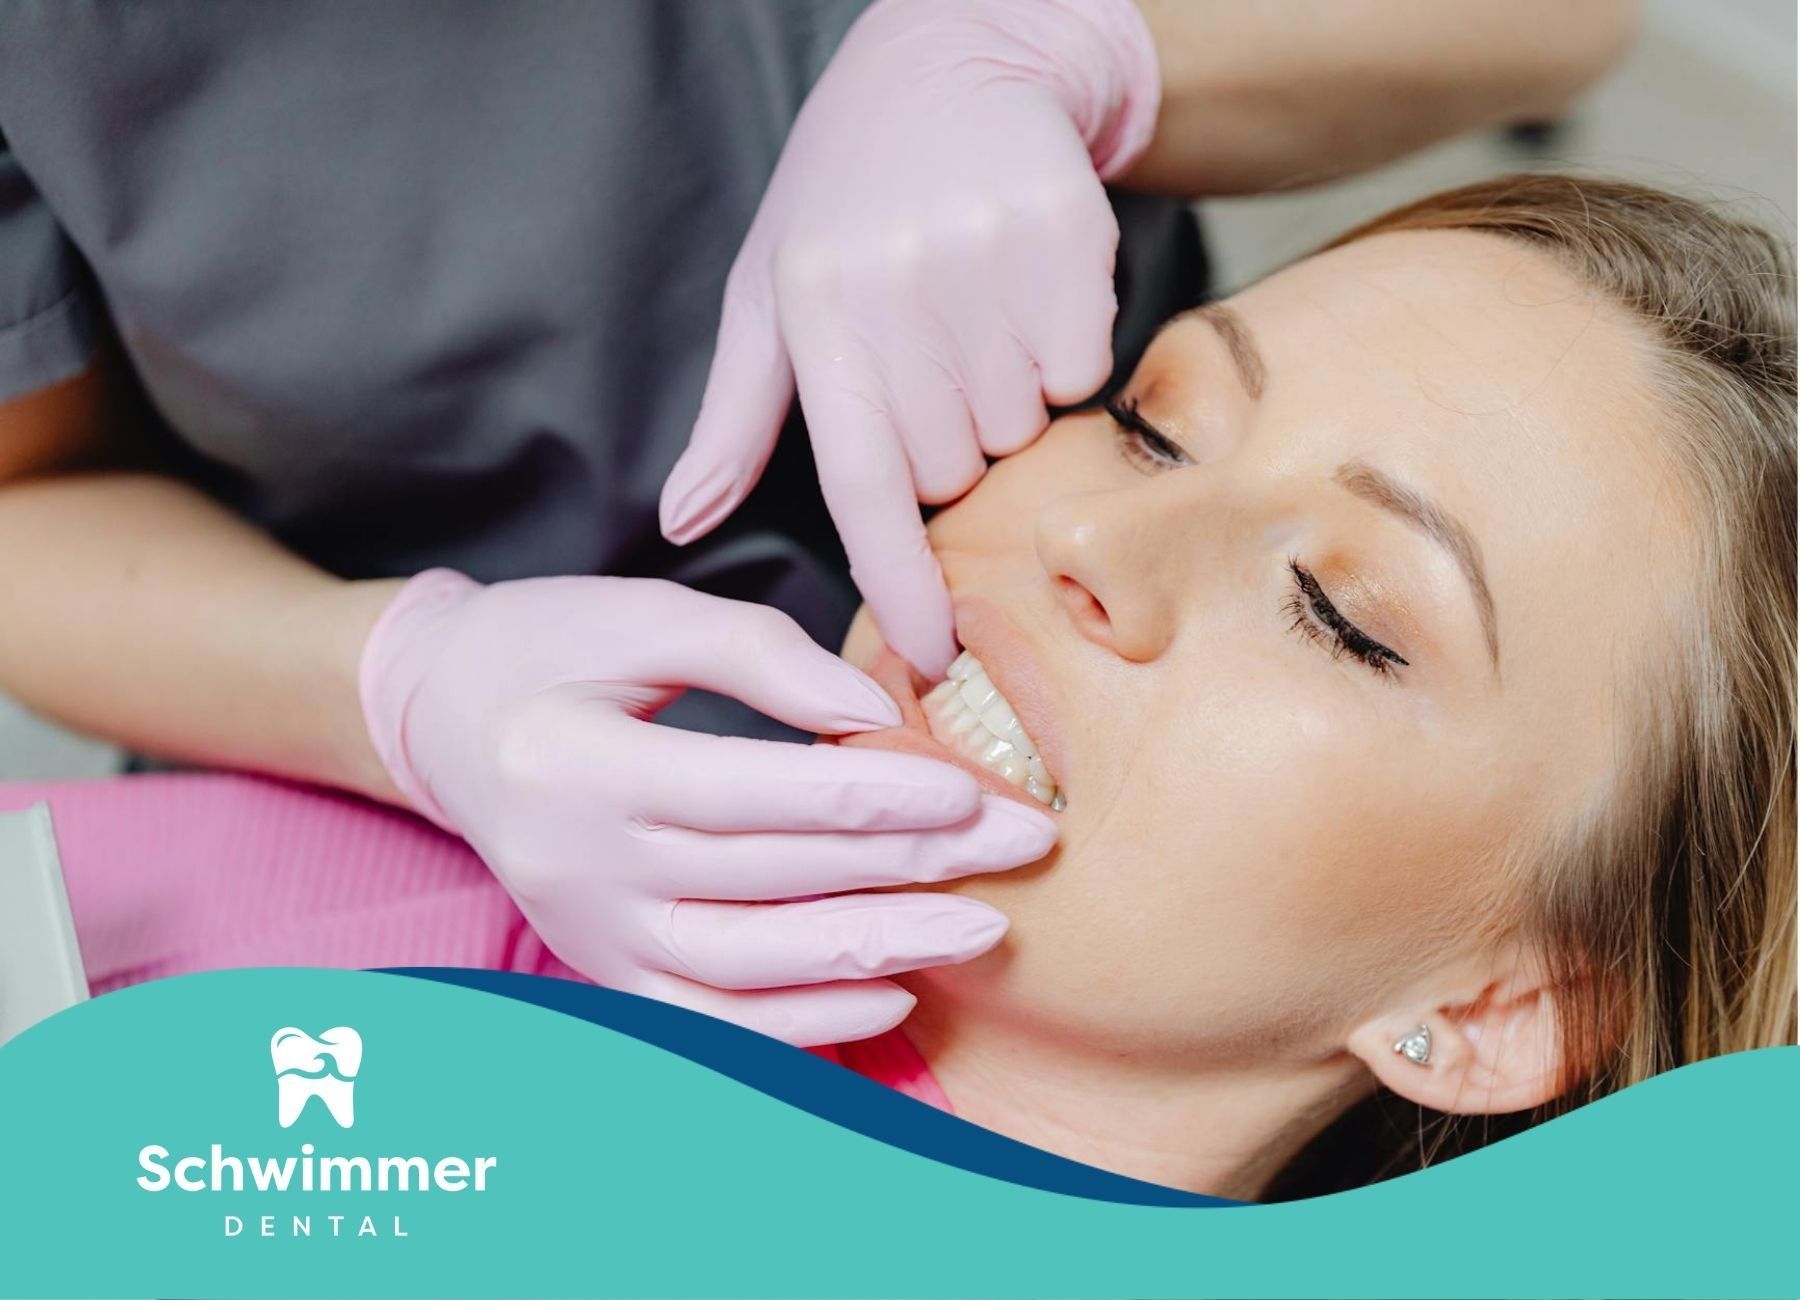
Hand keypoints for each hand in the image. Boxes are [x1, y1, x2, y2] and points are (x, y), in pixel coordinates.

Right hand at [358, 570, 1056, 1045]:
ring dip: (876, 949)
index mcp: (573, 762)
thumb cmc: (548, 649)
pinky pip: (709, 1024)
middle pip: (767, 877)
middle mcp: (574, 865)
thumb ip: (757, 652)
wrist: (443, 720)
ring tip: (983, 926)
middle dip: (909, 865)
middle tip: (1018, 845)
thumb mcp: (638, 614)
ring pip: (748, 966)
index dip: (867, 794)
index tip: (968, 789)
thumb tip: (875, 712)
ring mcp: (585, 933)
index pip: (747, 791)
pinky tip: (892, 994)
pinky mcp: (603, 970)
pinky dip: (802, 1023)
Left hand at [659, 0, 1159, 677]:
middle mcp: (900, 289)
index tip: (932, 655)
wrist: (956, 63)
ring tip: (972, 318)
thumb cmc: (845, 198)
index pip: (863, 486)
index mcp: (815, 311)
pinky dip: (1060, 359)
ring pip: (1020, 429)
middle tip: (930, 362)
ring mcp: (990, 261)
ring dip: (1003, 404)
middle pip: (952, 470)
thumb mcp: (768, 294)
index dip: (899, 584)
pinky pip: (1081, 373)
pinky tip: (1022, 297)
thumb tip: (680, 522)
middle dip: (946, 448)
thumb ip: (732, 420)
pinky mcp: (1069, 239)